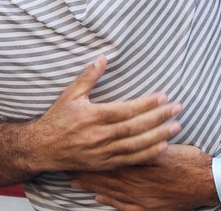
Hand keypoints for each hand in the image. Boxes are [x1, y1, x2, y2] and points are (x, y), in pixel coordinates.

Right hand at [24, 56, 182, 172]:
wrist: (42, 148)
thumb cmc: (57, 118)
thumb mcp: (70, 94)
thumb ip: (89, 76)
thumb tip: (103, 56)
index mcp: (93, 116)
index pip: (126, 110)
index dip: (146, 104)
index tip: (164, 97)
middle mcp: (99, 135)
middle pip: (135, 127)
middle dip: (159, 118)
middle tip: (178, 109)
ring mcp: (102, 152)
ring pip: (136, 145)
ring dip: (158, 137)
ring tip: (176, 127)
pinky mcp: (104, 164)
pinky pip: (129, 160)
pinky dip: (147, 155)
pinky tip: (162, 148)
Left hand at [70, 145, 212, 210]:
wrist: (207, 182)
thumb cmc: (189, 161)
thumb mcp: (167, 145)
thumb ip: (149, 140)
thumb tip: (133, 128)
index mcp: (140, 161)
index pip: (110, 155)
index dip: (92, 152)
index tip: (76, 149)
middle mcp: (136, 179)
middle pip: (105, 173)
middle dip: (85, 169)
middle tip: (66, 166)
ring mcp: (141, 195)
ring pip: (110, 189)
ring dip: (91, 185)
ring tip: (73, 181)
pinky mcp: (147, 207)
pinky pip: (123, 205)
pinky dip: (110, 201)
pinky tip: (98, 198)